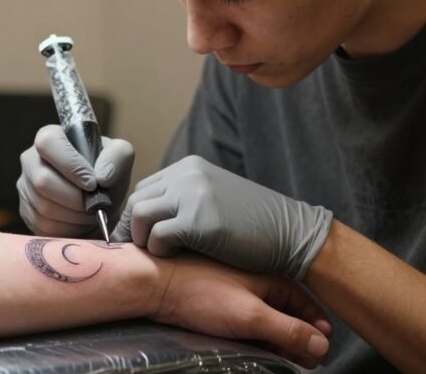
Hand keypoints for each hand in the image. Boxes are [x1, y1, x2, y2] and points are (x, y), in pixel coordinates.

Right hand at [17, 125, 133, 236]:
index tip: (93, 183)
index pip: (48, 143)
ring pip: (43, 207)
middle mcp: (30, 159)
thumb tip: (101, 176)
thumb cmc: (107, 175)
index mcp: (51, 137)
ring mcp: (25, 187)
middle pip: (42, 181)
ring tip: (91, 213)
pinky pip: (43, 226)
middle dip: (75, 198)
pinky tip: (80, 222)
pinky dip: (68, 229)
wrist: (101, 202)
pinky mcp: (26, 212)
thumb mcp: (120, 158)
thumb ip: (118, 156)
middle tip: (95, 204)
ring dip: (74, 216)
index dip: (71, 165)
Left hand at [112, 155, 332, 279]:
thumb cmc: (253, 225)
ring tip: (160, 254)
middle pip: (137, 201)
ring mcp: (192, 195)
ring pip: (140, 216)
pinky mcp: (198, 221)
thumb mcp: (214, 197)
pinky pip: (158, 237)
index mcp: (190, 167)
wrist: (291, 234)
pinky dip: (160, 251)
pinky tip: (176, 258)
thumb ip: (185, 198)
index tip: (141, 237)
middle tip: (141, 252)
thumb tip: (148, 217)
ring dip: (144, 239)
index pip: (145, 189)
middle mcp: (187, 175)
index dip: (138, 216)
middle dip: (134, 229)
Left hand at [151, 254, 331, 368]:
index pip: (304, 302)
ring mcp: (235, 290)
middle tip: (305, 362)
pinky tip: (257, 349)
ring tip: (284, 359)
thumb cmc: (201, 294)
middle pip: (287, 312)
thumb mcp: (251, 316)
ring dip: (278, 338)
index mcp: (268, 275)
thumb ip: (288, 330)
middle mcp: (255, 279)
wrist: (153, 285)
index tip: (323, 350)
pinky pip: (246, 320)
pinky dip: (257, 335)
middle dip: (299, 336)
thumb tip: (323, 344)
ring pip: (266, 318)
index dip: (316, 326)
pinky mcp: (218, 301)